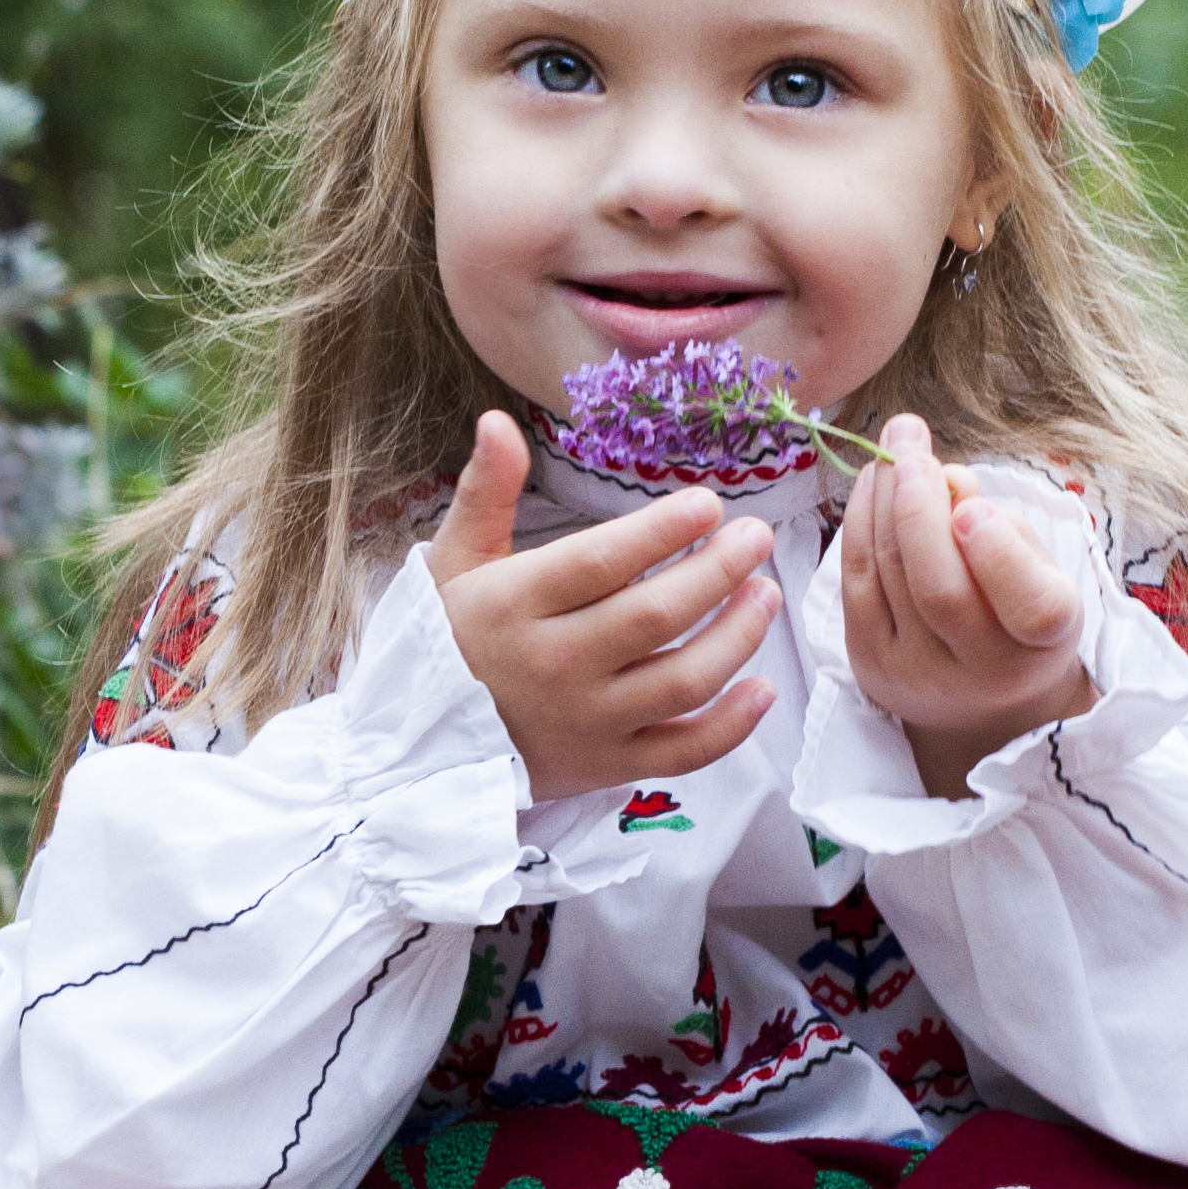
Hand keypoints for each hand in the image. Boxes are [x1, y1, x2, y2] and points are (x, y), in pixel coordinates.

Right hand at [427, 411, 780, 804]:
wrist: (421, 745)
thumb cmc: (451, 640)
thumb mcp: (455, 561)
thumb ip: (485, 492)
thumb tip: (499, 422)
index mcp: (515, 604)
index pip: (602, 562)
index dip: (663, 530)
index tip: (710, 504)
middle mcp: (555, 664)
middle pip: (655, 616)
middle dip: (718, 570)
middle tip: (756, 537)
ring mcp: (587, 721)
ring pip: (682, 680)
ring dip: (737, 636)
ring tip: (766, 594)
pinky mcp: (608, 766)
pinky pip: (683, 751)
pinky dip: (731, 727)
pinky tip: (763, 689)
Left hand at [839, 415, 1095, 797]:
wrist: (983, 705)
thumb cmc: (1018, 616)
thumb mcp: (1039, 569)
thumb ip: (1003, 524)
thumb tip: (947, 477)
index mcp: (1044, 646)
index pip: (1032, 609)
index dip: (998, 553)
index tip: (973, 505)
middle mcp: (981, 673)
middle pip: (940, 591)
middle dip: (918, 507)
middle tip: (910, 445)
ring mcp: (917, 675)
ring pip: (889, 577)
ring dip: (883, 498)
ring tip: (893, 446)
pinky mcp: (869, 666)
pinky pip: (854, 582)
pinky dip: (858, 523)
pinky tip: (870, 483)